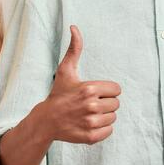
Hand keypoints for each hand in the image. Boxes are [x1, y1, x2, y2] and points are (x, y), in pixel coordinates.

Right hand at [39, 25, 120, 144]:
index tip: (94, 92)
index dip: (107, 90)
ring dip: (104, 116)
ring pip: (113, 117)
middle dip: (105, 103)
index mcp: (90, 89)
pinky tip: (89, 123)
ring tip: (89, 113)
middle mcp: (92, 106)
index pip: (116, 90)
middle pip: (116, 104)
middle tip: (90, 103)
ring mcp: (91, 123)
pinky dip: (102, 128)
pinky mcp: (91, 137)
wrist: (47, 120)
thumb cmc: (59, 93)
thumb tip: (74, 27)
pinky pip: (109, 131)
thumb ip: (74, 48)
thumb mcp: (66, 70)